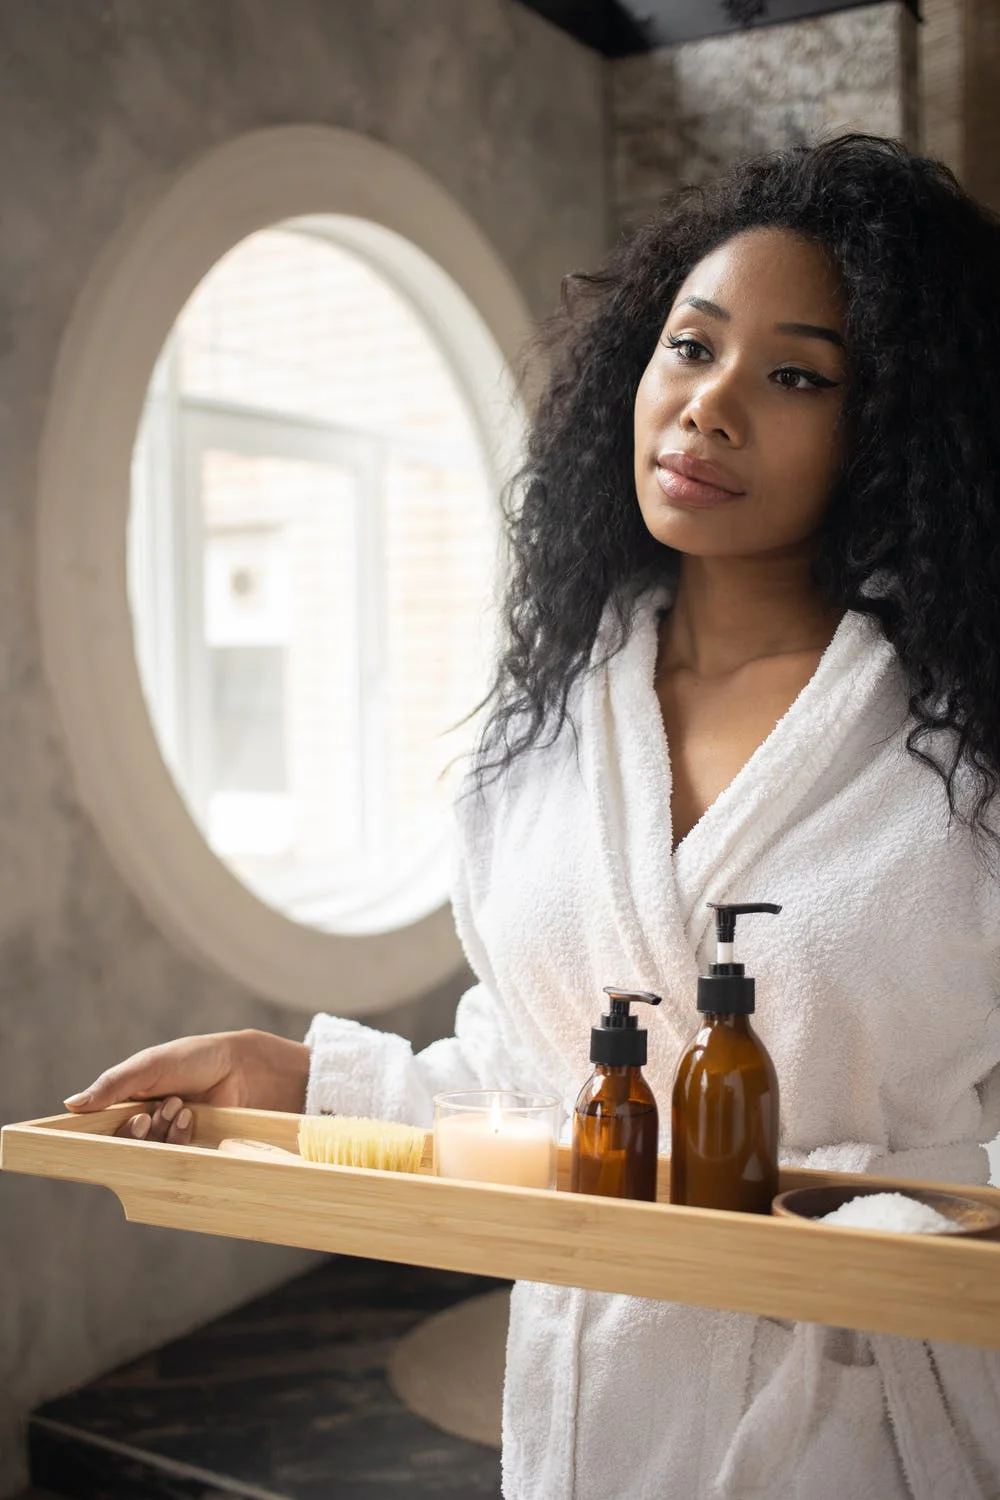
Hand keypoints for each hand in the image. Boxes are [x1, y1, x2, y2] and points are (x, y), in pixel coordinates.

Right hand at [62, 1029, 310, 1144]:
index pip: (100, 1125)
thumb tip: (71, 1105)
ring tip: (176, 1105)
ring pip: (146, 1152)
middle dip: (130, 1133)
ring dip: (158, 1130)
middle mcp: (144, 1121)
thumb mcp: (148, 1065)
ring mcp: (166, 1136)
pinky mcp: (189, 1149)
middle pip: (121, 1144)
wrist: (239, 1067)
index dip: (95, 1132)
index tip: (95, 1132)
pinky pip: (172, 1157)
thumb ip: (112, 1085)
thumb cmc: (192, 1059)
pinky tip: (188, 1116)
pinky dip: (177, 1137)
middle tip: (142, 1118)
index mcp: (128, 1101)